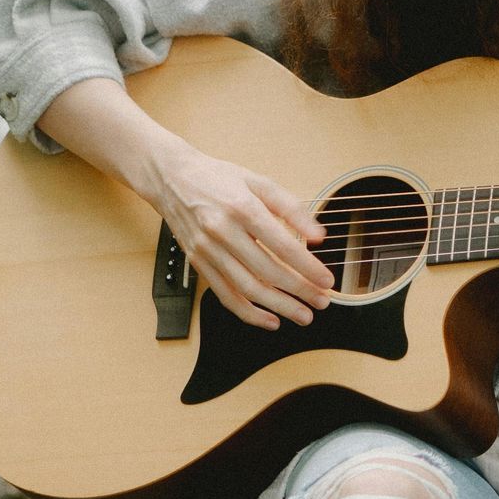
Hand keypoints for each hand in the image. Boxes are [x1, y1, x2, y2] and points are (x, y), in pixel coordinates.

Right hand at [153, 139, 333, 332]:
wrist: (171, 178)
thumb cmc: (218, 178)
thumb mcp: (258, 181)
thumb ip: (291, 207)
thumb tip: (317, 235)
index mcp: (242, 208)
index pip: (282, 245)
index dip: (307, 267)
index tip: (327, 280)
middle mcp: (223, 231)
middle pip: (267, 270)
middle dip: (299, 291)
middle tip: (321, 302)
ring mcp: (208, 250)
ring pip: (247, 288)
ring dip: (278, 307)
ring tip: (303, 315)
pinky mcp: (198, 263)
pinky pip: (225, 295)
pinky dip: (248, 312)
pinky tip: (270, 320)